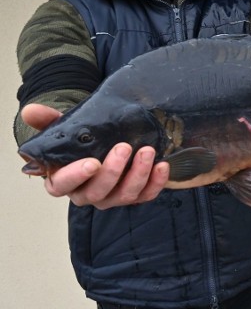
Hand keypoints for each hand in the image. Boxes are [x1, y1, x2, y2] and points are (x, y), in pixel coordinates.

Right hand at [21, 103, 168, 208]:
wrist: (105, 142)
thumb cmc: (81, 141)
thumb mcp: (63, 128)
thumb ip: (47, 121)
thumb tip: (30, 111)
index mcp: (62, 181)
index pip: (62, 185)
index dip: (76, 176)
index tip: (92, 162)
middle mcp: (87, 194)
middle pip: (97, 192)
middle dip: (113, 171)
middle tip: (125, 147)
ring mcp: (112, 197)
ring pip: (124, 195)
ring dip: (138, 174)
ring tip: (148, 151)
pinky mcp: (135, 195)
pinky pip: (146, 195)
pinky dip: (156, 182)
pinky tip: (162, 165)